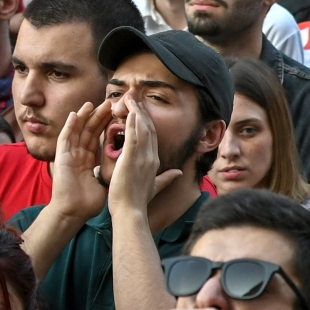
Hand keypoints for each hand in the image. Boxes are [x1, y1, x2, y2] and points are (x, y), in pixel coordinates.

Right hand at [49, 101, 112, 221]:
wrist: (74, 213)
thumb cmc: (89, 202)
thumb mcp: (105, 181)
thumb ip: (112, 171)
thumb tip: (127, 168)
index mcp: (89, 160)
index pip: (98, 138)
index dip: (107, 125)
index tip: (118, 113)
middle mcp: (78, 155)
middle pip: (89, 131)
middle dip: (98, 117)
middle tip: (109, 103)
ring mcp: (69, 155)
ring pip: (77, 131)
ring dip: (84, 117)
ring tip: (93, 103)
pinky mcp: (62, 158)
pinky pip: (65, 138)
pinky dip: (69, 126)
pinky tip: (75, 114)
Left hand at [108, 94, 181, 216]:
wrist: (131, 212)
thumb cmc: (139, 201)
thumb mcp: (155, 187)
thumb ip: (167, 177)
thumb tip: (178, 172)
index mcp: (155, 161)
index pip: (153, 136)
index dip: (148, 122)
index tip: (141, 110)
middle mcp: (151, 156)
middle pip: (149, 128)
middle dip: (143, 111)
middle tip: (135, 97)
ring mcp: (142, 157)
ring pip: (142, 129)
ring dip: (137, 112)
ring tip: (131, 99)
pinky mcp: (131, 159)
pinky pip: (133, 137)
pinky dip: (132, 123)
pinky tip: (131, 112)